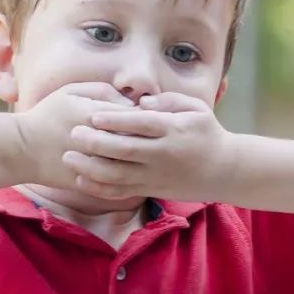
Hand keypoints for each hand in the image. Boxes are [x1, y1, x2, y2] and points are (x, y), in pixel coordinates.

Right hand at [14, 83, 135, 187]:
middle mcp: (94, 140)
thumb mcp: (70, 92)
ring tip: (135, 154)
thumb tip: (129, 101)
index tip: (142, 119)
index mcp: (92, 114)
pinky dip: (124, 176)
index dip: (143, 117)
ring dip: (135, 159)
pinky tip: (124, 169)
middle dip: (143, 138)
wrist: (20, 149)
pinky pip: (115, 182)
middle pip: (135, 140)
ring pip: (128, 163)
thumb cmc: (47, 116)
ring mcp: (90, 163)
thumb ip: (102, 90)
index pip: (134, 115)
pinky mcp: (87, 182)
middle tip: (145, 137)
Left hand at [62, 92, 234, 201]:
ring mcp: (155, 175)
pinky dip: (99, 188)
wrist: (224, 171)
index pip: (140, 125)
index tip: (94, 115)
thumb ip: (169, 100)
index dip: (115, 120)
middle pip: (124, 150)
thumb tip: (141, 101)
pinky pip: (121, 192)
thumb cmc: (207, 133)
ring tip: (68, 157)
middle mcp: (163, 155)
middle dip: (96, 142)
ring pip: (118, 175)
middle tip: (73, 133)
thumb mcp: (196, 109)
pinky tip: (80, 180)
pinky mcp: (151, 190)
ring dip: (91, 168)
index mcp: (173, 131)